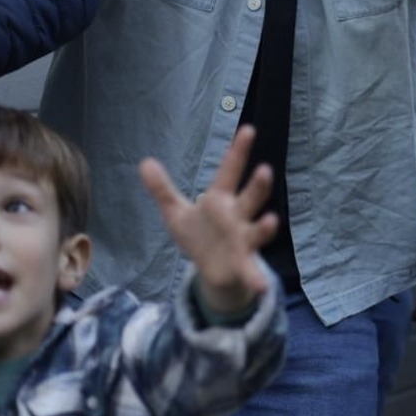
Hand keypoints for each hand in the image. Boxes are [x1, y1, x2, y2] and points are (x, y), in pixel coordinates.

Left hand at [139, 126, 277, 316]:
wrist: (212, 270)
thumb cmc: (199, 235)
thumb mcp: (177, 213)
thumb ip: (163, 189)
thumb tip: (144, 162)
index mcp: (220, 201)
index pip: (230, 172)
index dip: (238, 152)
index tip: (248, 129)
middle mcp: (237, 217)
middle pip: (250, 198)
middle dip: (258, 187)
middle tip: (265, 171)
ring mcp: (242, 240)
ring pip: (257, 230)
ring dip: (264, 227)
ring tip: (271, 221)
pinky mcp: (242, 264)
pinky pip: (251, 271)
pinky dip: (257, 278)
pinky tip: (262, 286)